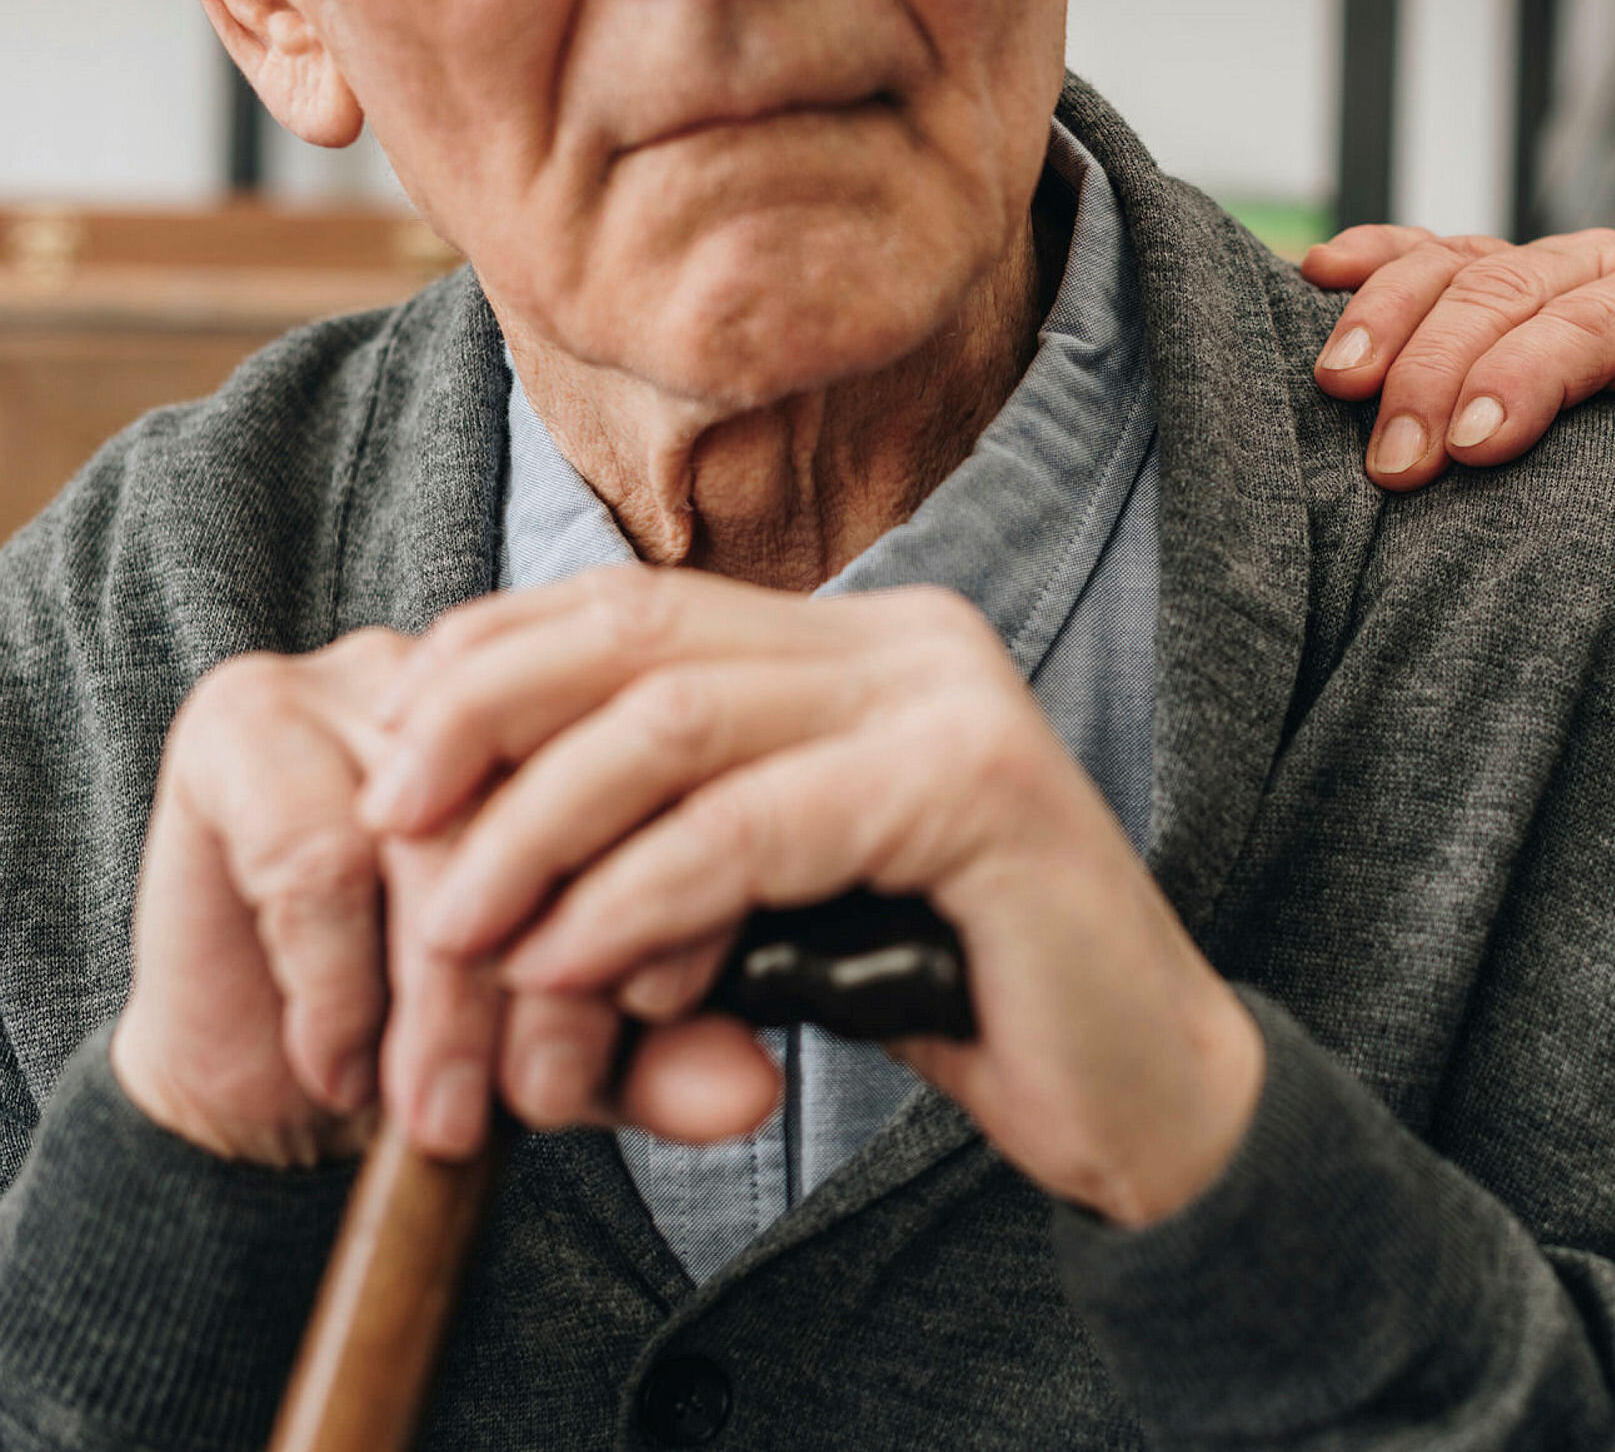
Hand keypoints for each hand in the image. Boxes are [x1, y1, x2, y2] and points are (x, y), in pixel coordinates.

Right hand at [112, 630, 626, 1167]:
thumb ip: (672, 1056)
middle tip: (536, 1103)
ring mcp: (367, 677)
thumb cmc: (449, 1027)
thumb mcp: (590, 1050)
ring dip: (445, 1005)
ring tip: (441, 1110)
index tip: (635, 1042)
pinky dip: (339, 987)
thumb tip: (751, 1090)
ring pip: (439, 844)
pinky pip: (314, 860)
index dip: (654, 922)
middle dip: (548, 984)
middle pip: (554, 812)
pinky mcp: (243, 718)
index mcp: (606, 711)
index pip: (662, 788)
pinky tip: (344, 1065)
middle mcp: (500, 674)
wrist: (274, 1076)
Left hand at [359, 569, 1264, 1225]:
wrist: (1139, 1092)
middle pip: (639, 635)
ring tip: (463, 933)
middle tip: (393, 837)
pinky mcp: (978, 788)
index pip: (638, 604)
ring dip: (539, 831)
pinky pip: (752, 827)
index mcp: (866, 640)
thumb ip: (677, 824)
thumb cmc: (946, 996)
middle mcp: (912, 639)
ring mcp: (953, 701)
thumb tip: (469, 808)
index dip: (493, 666)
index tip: (394, 772)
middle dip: (484, 727)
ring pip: (678, 721)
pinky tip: (575, 965)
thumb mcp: (781, 889)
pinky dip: (636, 898)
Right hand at [1302, 226, 1614, 536]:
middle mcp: (1604, 265)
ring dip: (1385, 320)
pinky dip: (1368, 261)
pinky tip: (1314, 277)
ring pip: (1450, 263)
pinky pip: (1422, 252)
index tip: (1472, 448)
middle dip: (1437, 372)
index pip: (1593, 325)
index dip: (1525, 376)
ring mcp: (1539, 266)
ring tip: (1337, 387)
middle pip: (1504, 293)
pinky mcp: (1491, 279)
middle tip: (1394, 464)